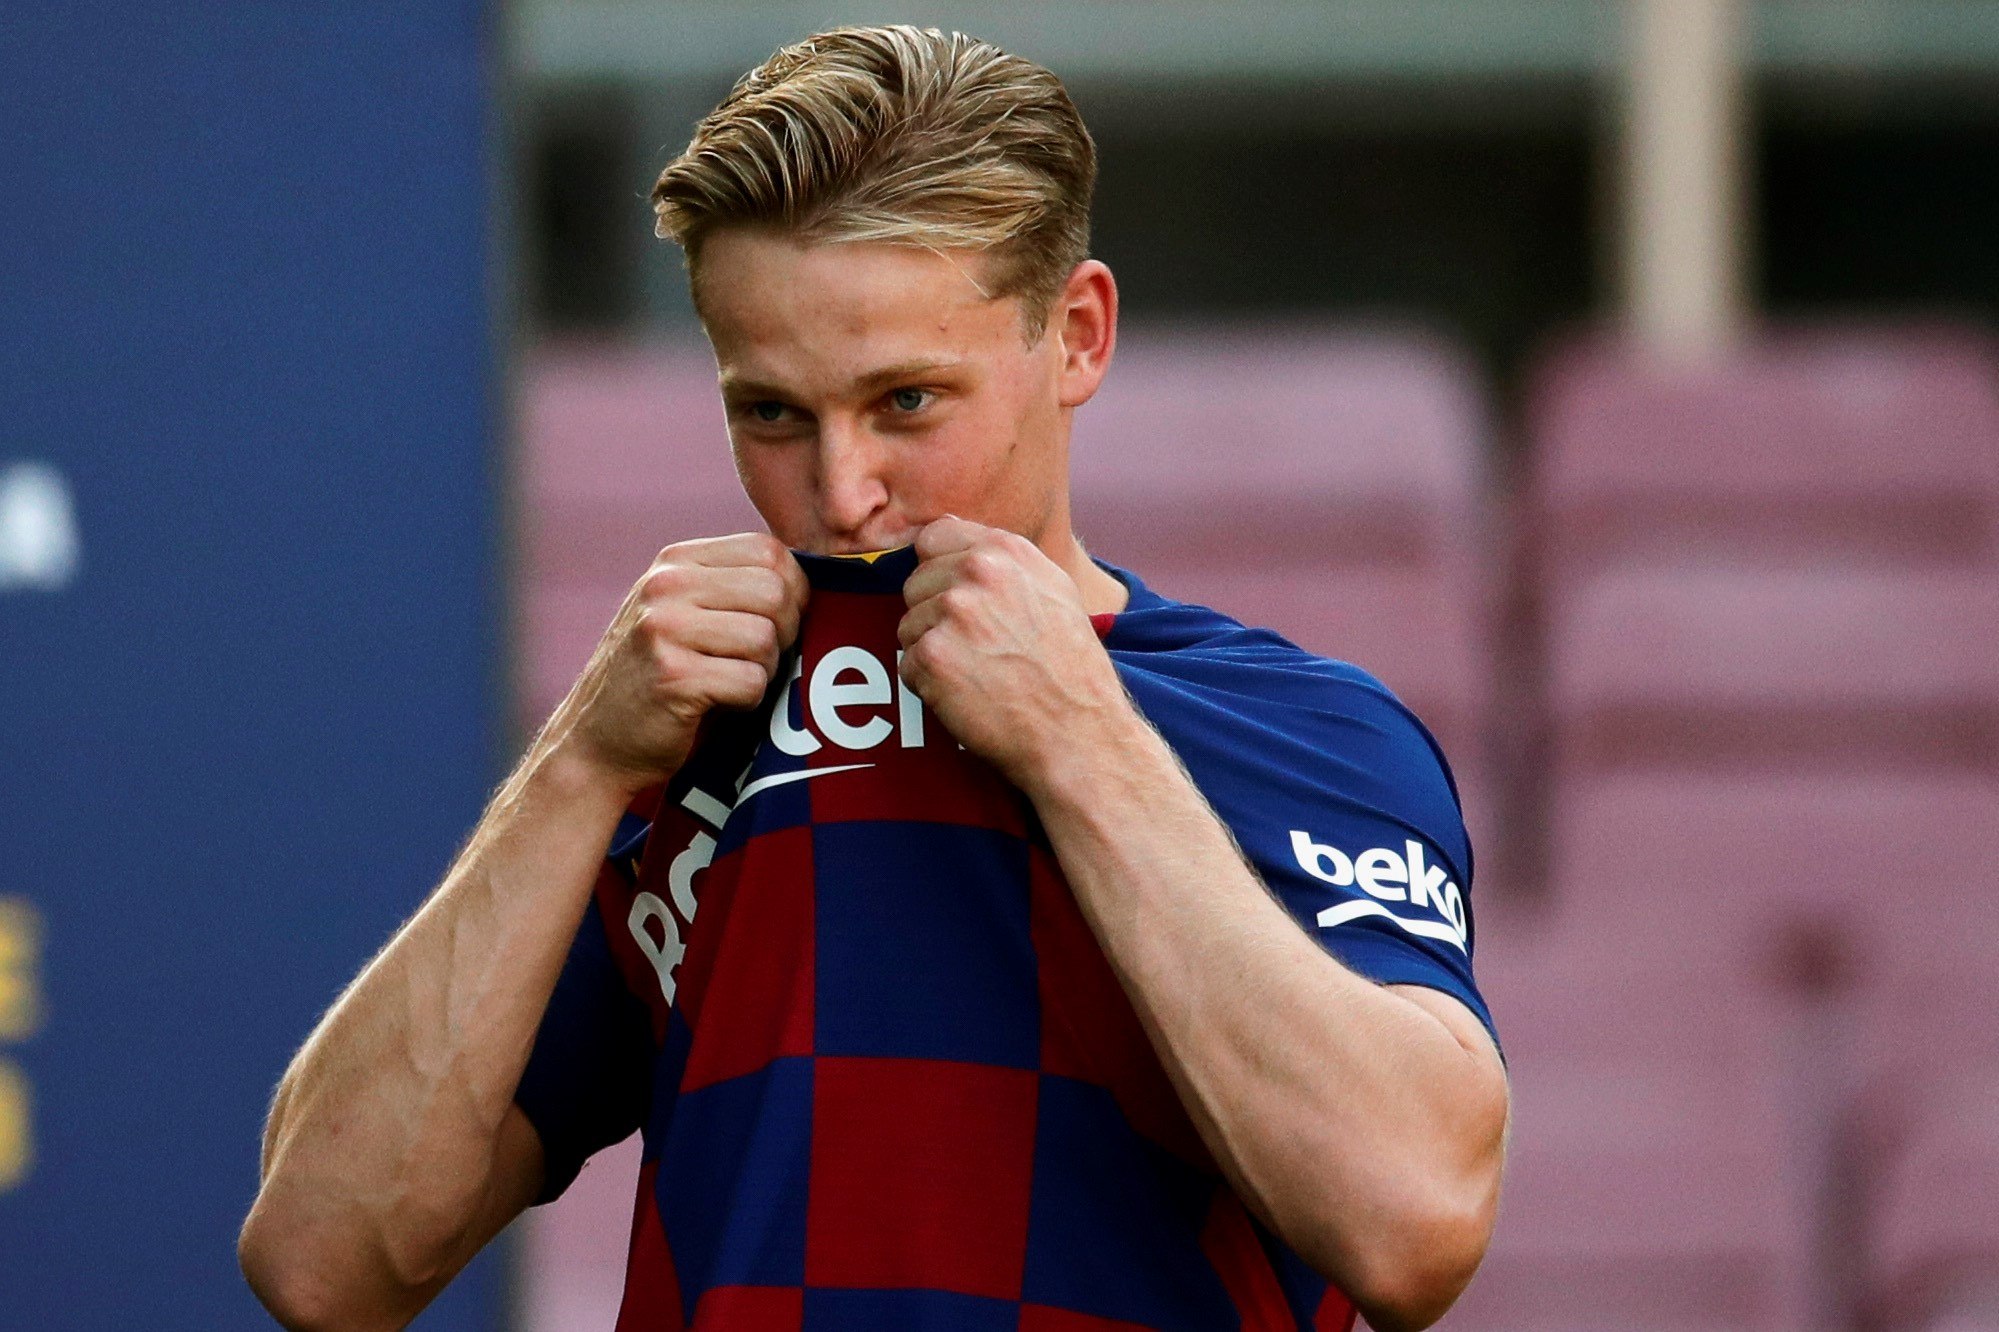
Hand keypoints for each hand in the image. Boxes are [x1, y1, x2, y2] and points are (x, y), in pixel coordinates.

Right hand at [554, 532, 807, 792]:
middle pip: (775, 591)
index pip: (768, 550)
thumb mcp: (682, 612)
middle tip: (761, 660)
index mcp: (676, 562)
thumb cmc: (657, 678)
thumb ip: (733, 588)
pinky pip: (750, 681)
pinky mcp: (672, 676)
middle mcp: (666, 586)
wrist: (595, 743)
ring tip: (733, 681)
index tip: (780, 622)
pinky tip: (719, 703)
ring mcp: (664, 629)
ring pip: (765, 638)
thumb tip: (816, 585)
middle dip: (785, 632)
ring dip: (765, 670)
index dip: (793, 589)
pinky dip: (748, 700)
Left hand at [897, 517, 1133, 787]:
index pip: (934, 537)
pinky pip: (908, 666)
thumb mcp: (1053, 591)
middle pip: (915, 584)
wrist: (1079, 732)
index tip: (956, 601)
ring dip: (932, 653)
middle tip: (978, 650)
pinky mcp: (932, 655)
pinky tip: (969, 695)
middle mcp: (976, 571)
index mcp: (1006, 550)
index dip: (938, 570)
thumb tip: (950, 530)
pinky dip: (930, 687)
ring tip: (978, 674)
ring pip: (908, 626)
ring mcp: (952, 612)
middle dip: (934, 616)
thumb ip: (1002, 559)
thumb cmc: (1072, 669)